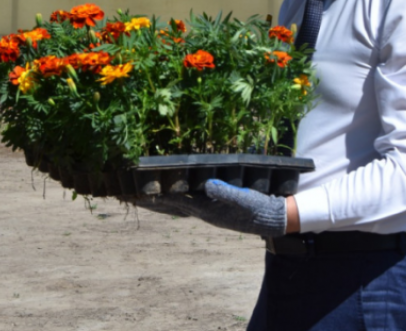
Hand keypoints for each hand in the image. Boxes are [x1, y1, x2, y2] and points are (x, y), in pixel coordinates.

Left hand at [129, 179, 287, 237]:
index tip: (141, 192)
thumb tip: (207, 185)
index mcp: (208, 210)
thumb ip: (226, 192)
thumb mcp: (245, 199)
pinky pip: (189, 204)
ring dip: (162, 201)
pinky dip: (177, 199)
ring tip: (145, 197)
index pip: (178, 202)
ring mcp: (209, 211)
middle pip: (172, 206)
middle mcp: (204, 212)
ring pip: (178, 205)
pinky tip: (174, 197)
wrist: (273, 220)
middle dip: (152, 202)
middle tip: (132, 197)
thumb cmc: (259, 208)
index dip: (159, 196)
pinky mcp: (215, 208)